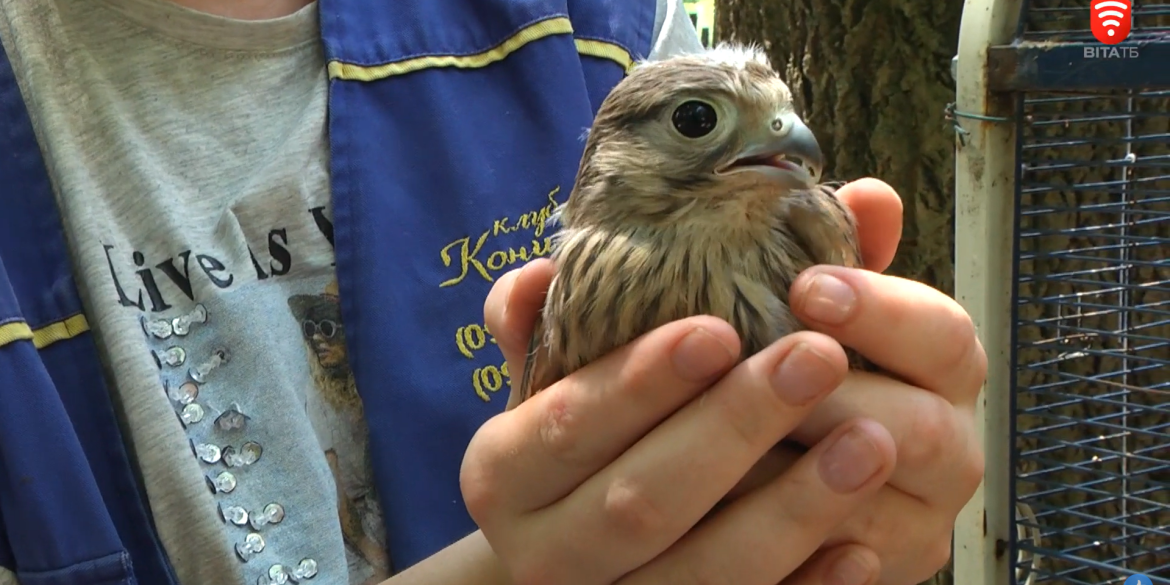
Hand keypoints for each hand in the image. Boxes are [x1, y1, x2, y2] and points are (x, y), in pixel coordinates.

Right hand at [465, 265, 898, 582]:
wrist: (571, 557)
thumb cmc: (577, 444)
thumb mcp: (557, 379)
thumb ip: (562, 315)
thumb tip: (546, 269)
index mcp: (504, 472)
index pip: (570, 422)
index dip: (642, 380)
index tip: (720, 330)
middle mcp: (542, 552)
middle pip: (638, 500)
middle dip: (732, 429)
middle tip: (817, 359)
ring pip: (701, 574)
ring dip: (790, 511)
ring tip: (870, 442)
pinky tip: (861, 548)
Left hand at [728, 178, 986, 583]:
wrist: (776, 479)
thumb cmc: (800, 369)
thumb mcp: (817, 311)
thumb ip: (845, 259)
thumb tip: (871, 193)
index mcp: (944, 373)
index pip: (945, 336)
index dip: (881, 309)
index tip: (803, 285)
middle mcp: (949, 451)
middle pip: (921, 429)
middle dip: (833, 400)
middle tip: (756, 373)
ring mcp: (916, 527)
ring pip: (875, 511)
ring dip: (801, 478)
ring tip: (723, 441)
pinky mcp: (876, 577)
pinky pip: (841, 573)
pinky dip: (791, 550)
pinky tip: (727, 515)